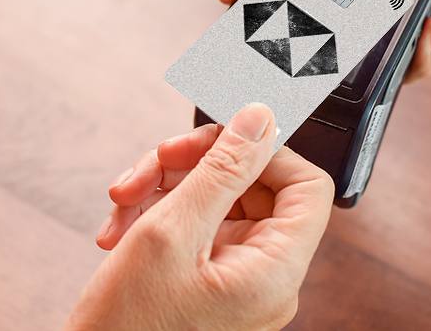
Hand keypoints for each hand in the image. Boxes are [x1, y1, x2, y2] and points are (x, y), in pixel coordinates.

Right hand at [65, 104, 334, 330]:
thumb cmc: (128, 328)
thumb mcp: (172, 233)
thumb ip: (223, 170)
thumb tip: (259, 120)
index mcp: (275, 271)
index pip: (308, 187)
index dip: (269, 151)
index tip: (224, 138)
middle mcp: (266, 276)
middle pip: (255, 187)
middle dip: (199, 165)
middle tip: (157, 160)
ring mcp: (238, 279)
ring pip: (219, 201)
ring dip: (169, 187)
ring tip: (125, 200)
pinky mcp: (210, 280)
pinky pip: (198, 227)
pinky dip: (160, 214)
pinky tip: (122, 226)